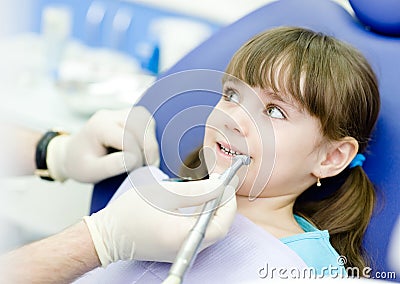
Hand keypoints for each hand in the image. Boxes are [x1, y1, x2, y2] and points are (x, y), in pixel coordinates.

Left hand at [46, 107, 158, 181]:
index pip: (127, 138)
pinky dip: (149, 137)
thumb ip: (109, 166)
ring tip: (147, 159)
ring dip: (151, 141)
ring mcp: (119, 114)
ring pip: (146, 120)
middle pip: (140, 124)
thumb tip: (133, 161)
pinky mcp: (127, 117)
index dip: (135, 158)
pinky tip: (144, 151)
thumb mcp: (90, 171)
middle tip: (148, 166)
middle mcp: (110, 115)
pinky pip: (146, 122)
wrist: (72, 154)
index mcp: (99, 126)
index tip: (134, 173)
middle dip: (148, 147)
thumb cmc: (80, 164)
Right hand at [83, 175, 237, 265]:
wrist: (106, 235)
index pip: (221, 225)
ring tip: (208, 188)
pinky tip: (195, 201)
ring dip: (212, 208)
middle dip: (222, 204)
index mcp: (183, 237)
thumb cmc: (129, 214)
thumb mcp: (164, 194)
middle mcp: (185, 249)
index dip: (229, 204)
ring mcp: (180, 250)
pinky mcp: (174, 248)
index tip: (227, 185)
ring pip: (207, 229)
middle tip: (219, 183)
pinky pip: (196, 232)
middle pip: (217, 228)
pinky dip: (200, 216)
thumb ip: (196, 191)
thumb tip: (220, 186)